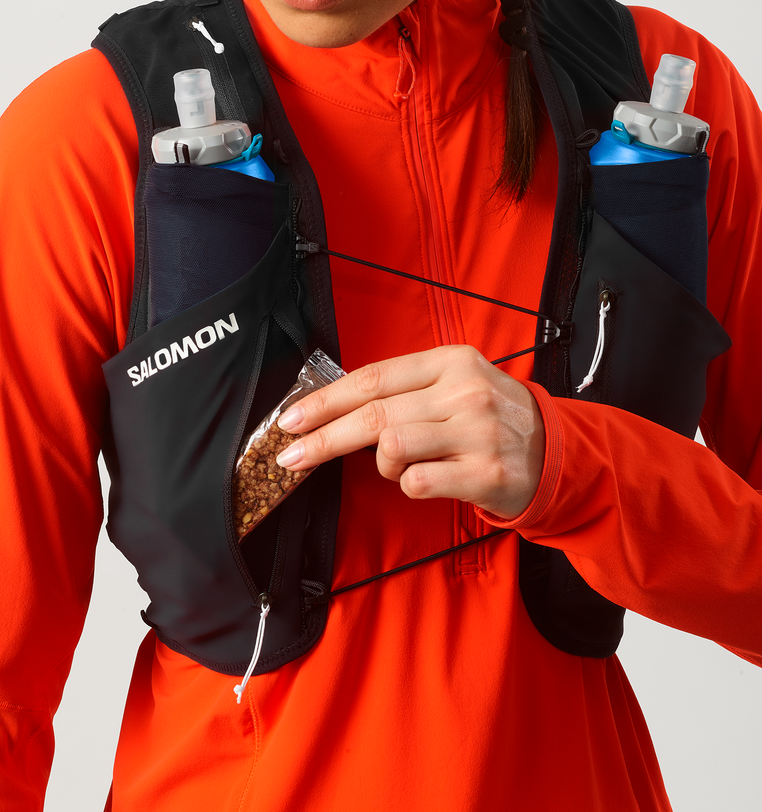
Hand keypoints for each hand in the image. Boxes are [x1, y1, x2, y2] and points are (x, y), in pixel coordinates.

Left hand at [275, 346, 544, 519]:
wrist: (554, 452)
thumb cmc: (487, 417)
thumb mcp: (453, 384)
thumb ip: (402, 389)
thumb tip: (330, 405)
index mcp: (450, 361)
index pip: (372, 378)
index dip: (325, 399)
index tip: (291, 418)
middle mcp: (464, 392)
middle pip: (374, 415)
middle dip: (323, 438)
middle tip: (292, 456)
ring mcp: (477, 433)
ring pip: (392, 447)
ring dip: (381, 464)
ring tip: (398, 465)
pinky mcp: (486, 473)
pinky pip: (417, 482)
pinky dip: (408, 485)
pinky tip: (426, 479)